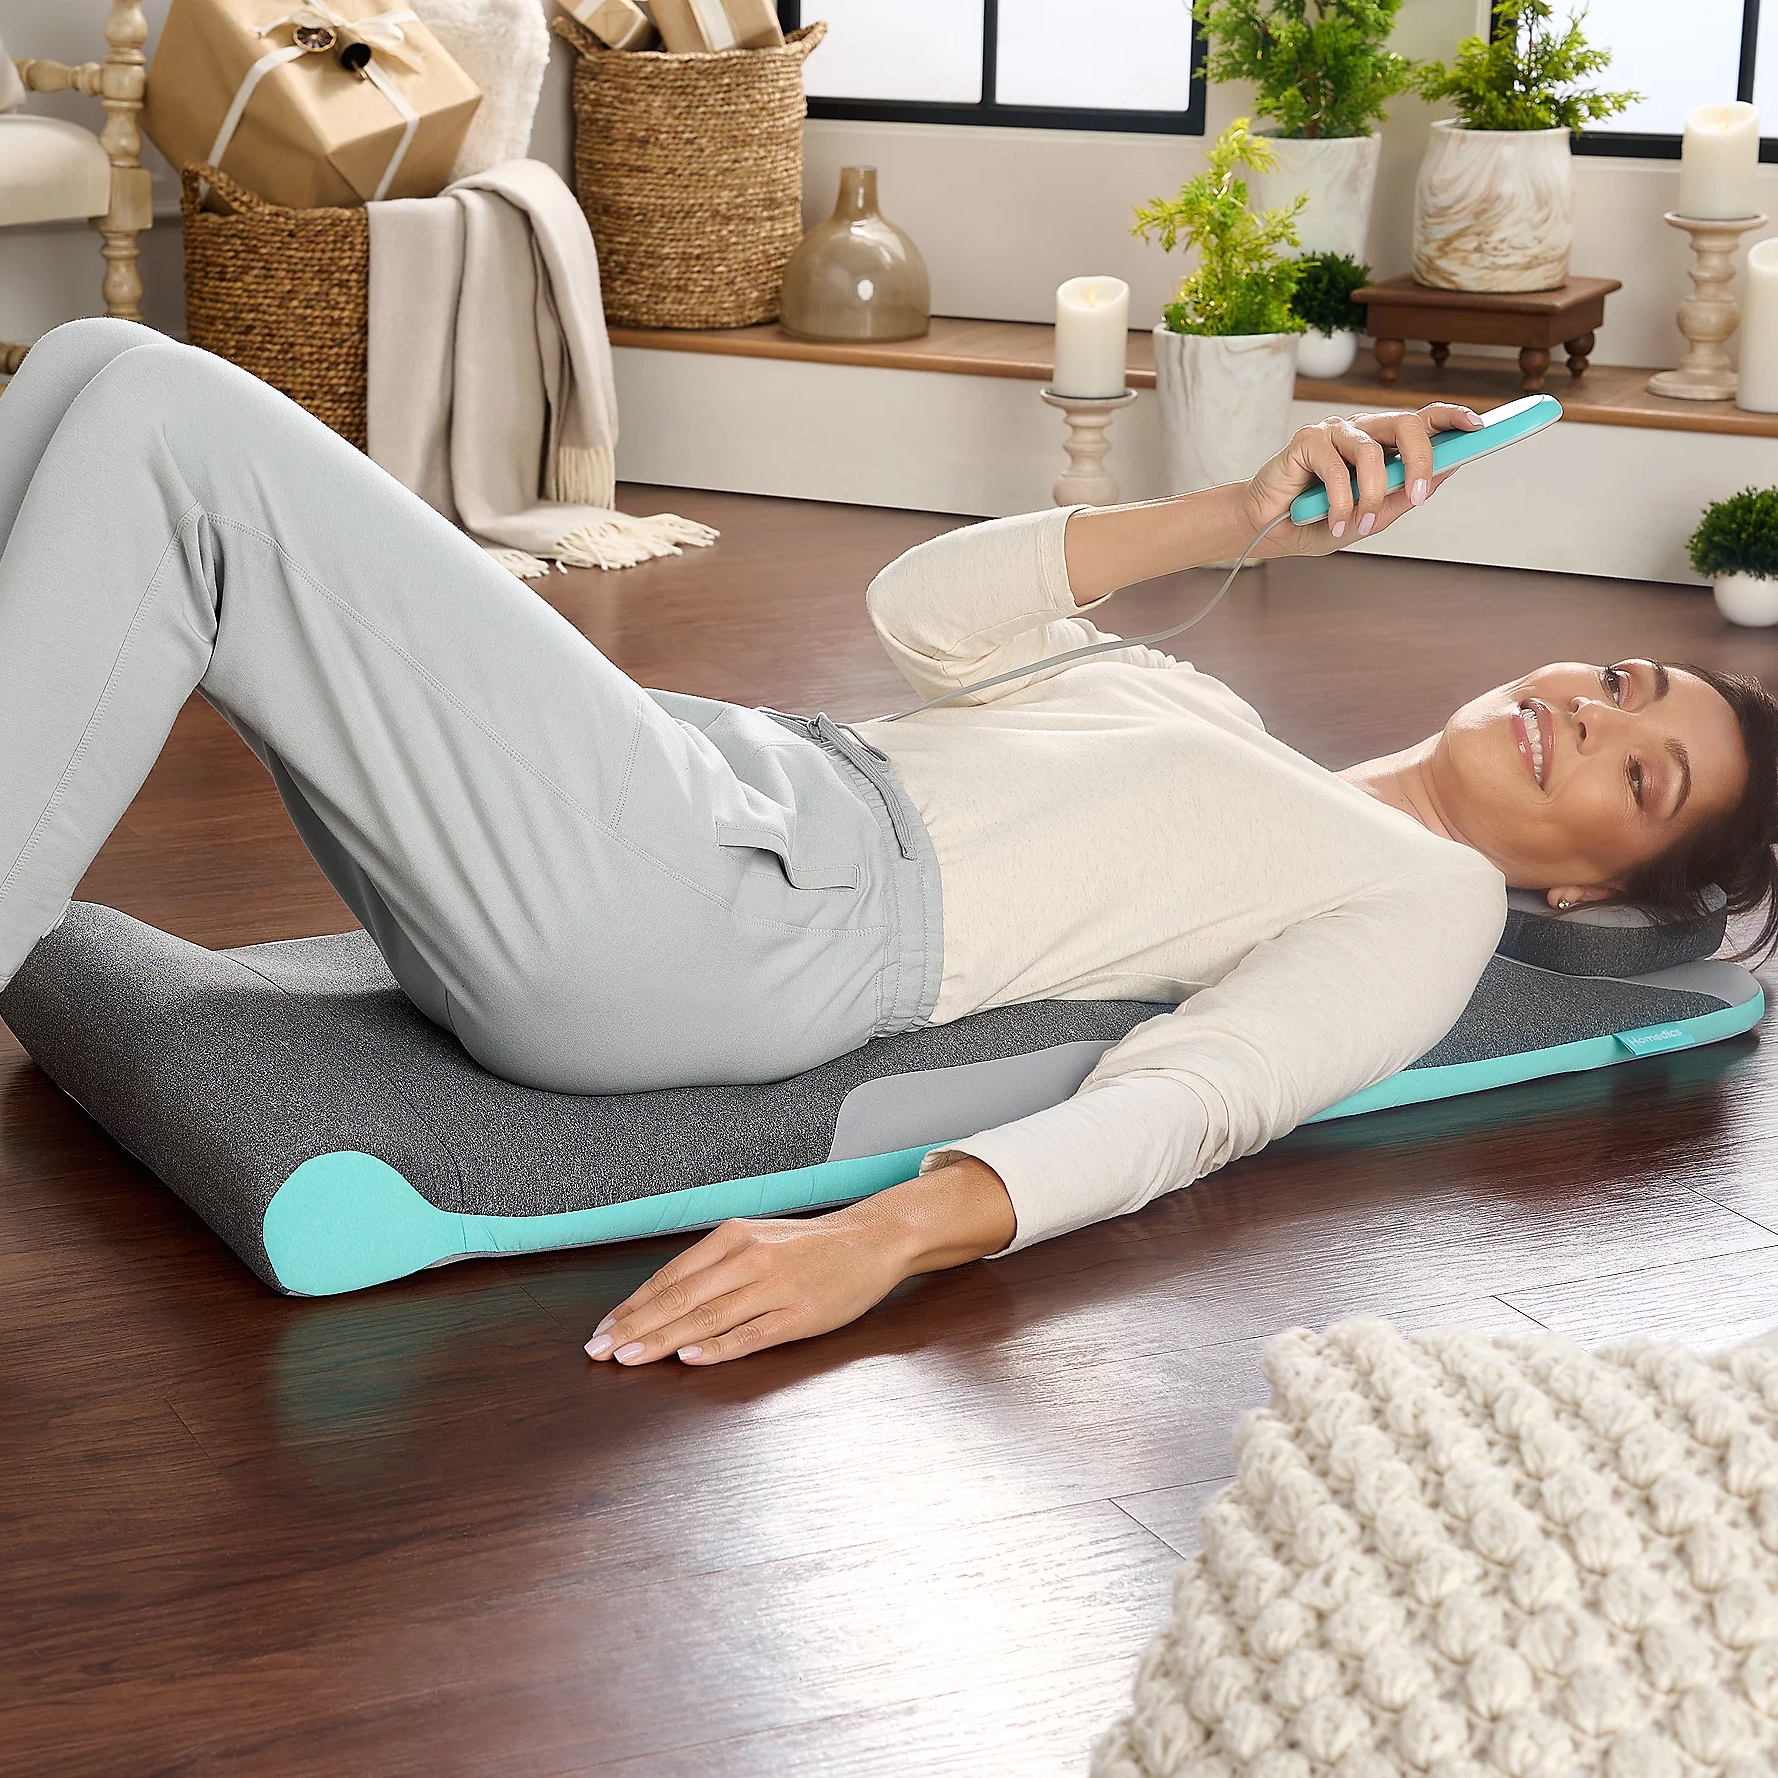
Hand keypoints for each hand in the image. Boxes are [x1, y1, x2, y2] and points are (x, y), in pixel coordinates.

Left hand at [584, 1156, 1016, 1367]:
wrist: (871, 1240)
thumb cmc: (808, 1247)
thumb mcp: (756, 1239)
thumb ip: (715, 1265)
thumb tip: (663, 1299)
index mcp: (733, 1237)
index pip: (671, 1276)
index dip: (633, 1305)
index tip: (602, 1328)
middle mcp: (748, 1259)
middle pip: (680, 1298)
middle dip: (634, 1326)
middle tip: (599, 1351)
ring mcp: (774, 1288)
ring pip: (707, 1317)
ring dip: (663, 1341)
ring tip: (629, 1359)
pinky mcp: (798, 1315)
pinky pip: (750, 1334)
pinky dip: (718, 1347)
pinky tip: (690, 1358)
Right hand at [1242, 403, 1482, 557]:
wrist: (1267, 530)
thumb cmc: (1317, 520)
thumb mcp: (1370, 517)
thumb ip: (1402, 496)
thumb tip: (1443, 474)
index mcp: (1380, 444)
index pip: (1422, 420)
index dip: (1451, 418)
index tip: (1478, 426)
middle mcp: (1360, 431)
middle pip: (1406, 425)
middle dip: (1420, 459)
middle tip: (1417, 495)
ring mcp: (1333, 432)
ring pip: (1372, 451)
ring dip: (1371, 495)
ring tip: (1358, 525)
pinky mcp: (1306, 440)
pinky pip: (1337, 467)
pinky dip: (1340, 502)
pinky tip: (1335, 522)